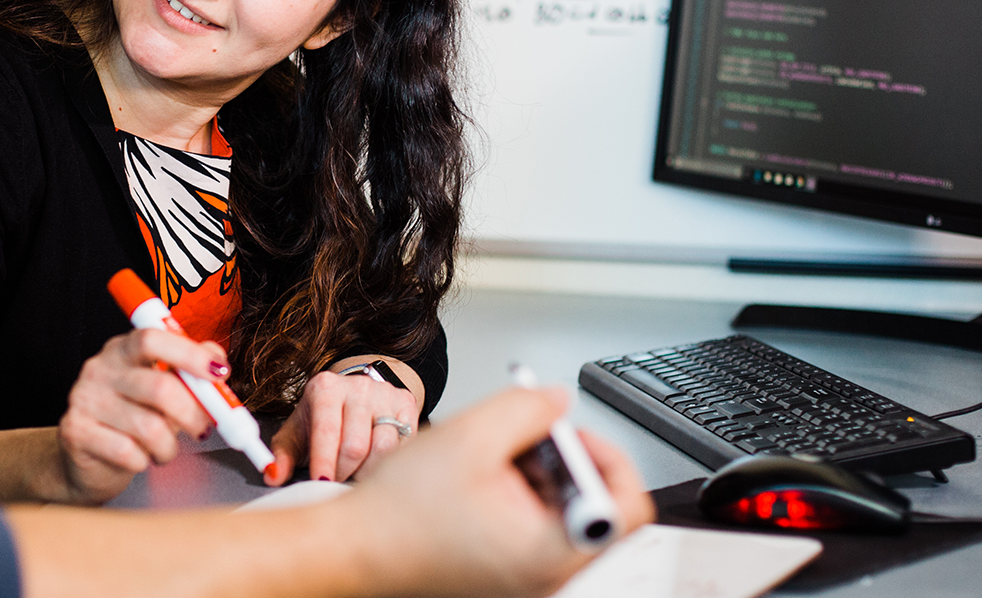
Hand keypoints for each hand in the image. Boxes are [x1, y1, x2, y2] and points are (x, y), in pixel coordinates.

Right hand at [52, 328, 229, 503]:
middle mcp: (100, 368)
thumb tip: (217, 362)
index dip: (189, 355)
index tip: (219, 373)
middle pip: (159, 387)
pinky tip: (140, 459)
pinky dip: (144, 461)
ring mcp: (84, 399)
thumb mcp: (162, 389)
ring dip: (168, 447)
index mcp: (123, 350)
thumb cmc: (132, 420)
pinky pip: (128, 452)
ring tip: (165, 449)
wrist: (89, 461)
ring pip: (149, 428)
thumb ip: (189, 372)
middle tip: (202, 429)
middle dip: (193, 414)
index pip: (153, 339)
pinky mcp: (75, 431)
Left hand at [268, 368, 418, 483]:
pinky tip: (376, 463)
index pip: (326, 431)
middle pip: (355, 445)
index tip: (321, 484)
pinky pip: (403, 445)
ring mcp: (385, 394)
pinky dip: (389, 462)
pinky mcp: (407, 405)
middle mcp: (358, 386)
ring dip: (367, 470)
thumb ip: (282, 456)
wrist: (355, 396)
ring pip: (383, 447)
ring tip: (355, 472)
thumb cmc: (322, 420)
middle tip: (336, 481)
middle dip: (343, 473)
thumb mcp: (297, 434)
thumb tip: (272, 475)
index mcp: (325, 388)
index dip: (323, 463)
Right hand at [329, 386, 654, 597]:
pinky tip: (482, 477)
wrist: (353, 550)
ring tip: (493, 455)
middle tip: (525, 435)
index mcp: (549, 551)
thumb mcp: (470, 435)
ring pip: (563, 515)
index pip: (628, 508)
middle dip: (564, 459)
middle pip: (595, 507)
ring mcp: (527, 578)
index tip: (570, 434)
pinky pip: (536, 528)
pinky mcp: (506, 573)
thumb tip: (559, 402)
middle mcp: (547, 575)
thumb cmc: (399, 513)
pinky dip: (521, 495)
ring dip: (540, 474)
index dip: (606, 457)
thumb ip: (527, 408)